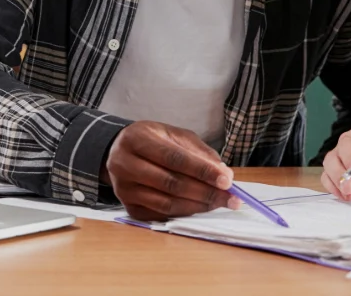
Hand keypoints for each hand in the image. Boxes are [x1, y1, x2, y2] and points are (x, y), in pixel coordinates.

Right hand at [104, 121, 240, 220]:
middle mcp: (124, 164)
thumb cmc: (152, 141)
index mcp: (137, 139)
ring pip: (167, 203)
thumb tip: (223, 173)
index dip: (203, 171)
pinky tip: (199, 206)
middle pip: (171, 184)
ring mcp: (124, 189)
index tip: (227, 180)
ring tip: (219, 203)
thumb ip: (199, 152)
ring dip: (198, 206)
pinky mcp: (128, 207)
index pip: (174, 158)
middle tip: (230, 197)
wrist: (120, 152)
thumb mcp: (174, 135)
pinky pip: (161, 215)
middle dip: (206, 192)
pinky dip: (185, 212)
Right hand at [320, 122, 350, 199]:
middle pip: (344, 145)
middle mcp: (350, 141)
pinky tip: (346, 195)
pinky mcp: (334, 173)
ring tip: (349, 190)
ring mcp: (339, 157)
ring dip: (338, 176)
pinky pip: (326, 177)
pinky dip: (333, 187)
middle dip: (349, 161)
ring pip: (331, 161)